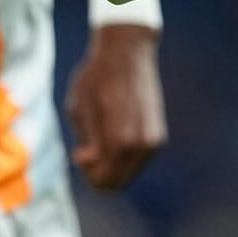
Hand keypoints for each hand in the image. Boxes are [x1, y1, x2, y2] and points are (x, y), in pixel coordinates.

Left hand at [66, 24, 166, 189]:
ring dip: (114, 165)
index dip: (88, 174)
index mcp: (118, 140)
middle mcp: (140, 144)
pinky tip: (117, 132)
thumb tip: (86, 161)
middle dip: (100, 174)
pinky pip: (139, 160)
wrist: (128, 53)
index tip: (81, 153)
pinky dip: (126, 156)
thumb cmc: (97, 78)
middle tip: (89, 149)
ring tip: (103, 136)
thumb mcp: (79, 109)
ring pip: (129, 173)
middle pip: (118, 183)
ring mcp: (153, 141)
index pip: (103, 182)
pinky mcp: (158, 135)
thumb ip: (86, 141)